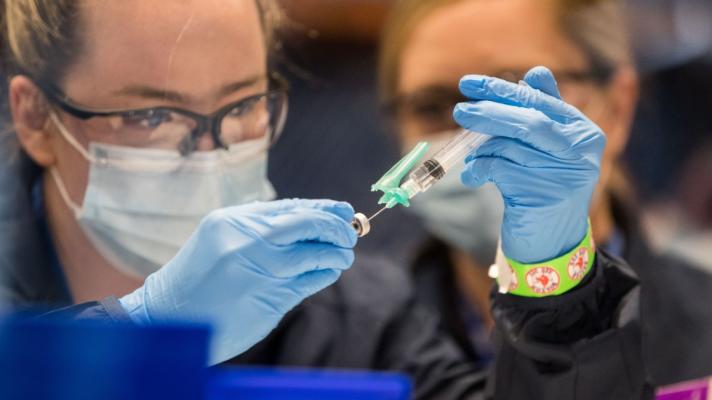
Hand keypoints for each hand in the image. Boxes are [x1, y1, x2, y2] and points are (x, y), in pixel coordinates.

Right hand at [119, 199, 356, 363]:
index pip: (291, 208)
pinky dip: (323, 275)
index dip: (323, 208)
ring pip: (313, 255)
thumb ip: (260, 227)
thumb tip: (311, 218)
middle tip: (349, 234)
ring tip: (344, 255)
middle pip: (307, 225)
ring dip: (336, 254)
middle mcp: (247, 242)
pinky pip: (307, 282)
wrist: (169, 315)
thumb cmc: (199, 276)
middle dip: (335, 227)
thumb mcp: (221, 237)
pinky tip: (328, 272)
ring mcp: (258, 270)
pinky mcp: (267, 299)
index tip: (344, 210)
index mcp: (234, 221)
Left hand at [455, 66, 604, 262]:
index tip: (469, 84)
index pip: (539, 101)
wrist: (552, 242)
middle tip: (459, 110)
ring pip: (510, 146)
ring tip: (470, 156)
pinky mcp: (546, 195)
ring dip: (481, 149)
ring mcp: (567, 173)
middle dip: (488, 113)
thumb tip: (533, 72)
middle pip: (527, 121)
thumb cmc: (544, 188)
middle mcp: (581, 150)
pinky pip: (501, 170)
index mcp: (584, 131)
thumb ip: (543, 113)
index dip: (502, 90)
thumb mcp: (548, 149)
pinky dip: (480, 168)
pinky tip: (472, 175)